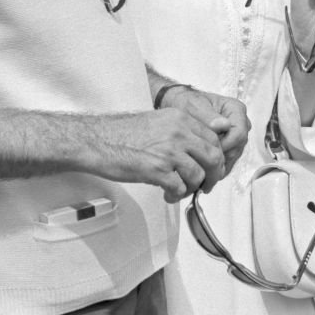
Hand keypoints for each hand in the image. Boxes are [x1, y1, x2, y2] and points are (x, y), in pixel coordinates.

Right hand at [93, 109, 225, 202]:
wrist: (97, 140)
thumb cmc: (124, 133)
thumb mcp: (159, 121)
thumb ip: (182, 131)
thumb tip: (202, 151)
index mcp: (181, 118)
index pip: (214, 138)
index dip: (217, 158)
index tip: (212, 169)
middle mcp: (179, 131)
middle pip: (214, 157)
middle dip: (213, 176)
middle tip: (205, 186)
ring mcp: (169, 150)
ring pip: (199, 175)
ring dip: (192, 188)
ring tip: (179, 191)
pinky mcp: (157, 169)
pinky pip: (180, 188)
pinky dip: (177, 196)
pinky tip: (167, 195)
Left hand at [161, 87, 250, 181]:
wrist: (180, 108)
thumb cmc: (187, 104)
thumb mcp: (194, 106)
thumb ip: (208, 116)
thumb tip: (224, 125)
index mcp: (236, 109)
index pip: (239, 134)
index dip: (225, 145)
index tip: (206, 149)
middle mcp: (240, 123)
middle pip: (237, 148)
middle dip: (219, 157)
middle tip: (199, 161)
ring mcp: (236, 137)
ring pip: (233, 158)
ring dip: (217, 164)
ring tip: (198, 166)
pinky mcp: (230, 147)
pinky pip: (227, 162)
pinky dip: (215, 167)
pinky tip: (201, 168)